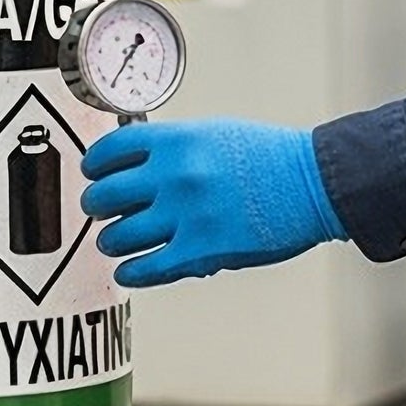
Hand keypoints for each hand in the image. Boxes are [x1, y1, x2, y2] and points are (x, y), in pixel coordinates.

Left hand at [79, 116, 345, 286]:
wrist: (313, 184)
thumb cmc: (270, 158)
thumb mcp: (212, 134)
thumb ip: (172, 148)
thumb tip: (134, 163)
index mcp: (176, 141)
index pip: (108, 152)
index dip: (94, 167)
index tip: (92, 175)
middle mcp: (174, 175)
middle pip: (103, 195)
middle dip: (96, 205)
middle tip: (100, 209)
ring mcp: (185, 214)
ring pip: (117, 235)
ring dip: (111, 240)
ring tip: (116, 240)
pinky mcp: (200, 251)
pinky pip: (145, 267)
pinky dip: (130, 271)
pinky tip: (130, 267)